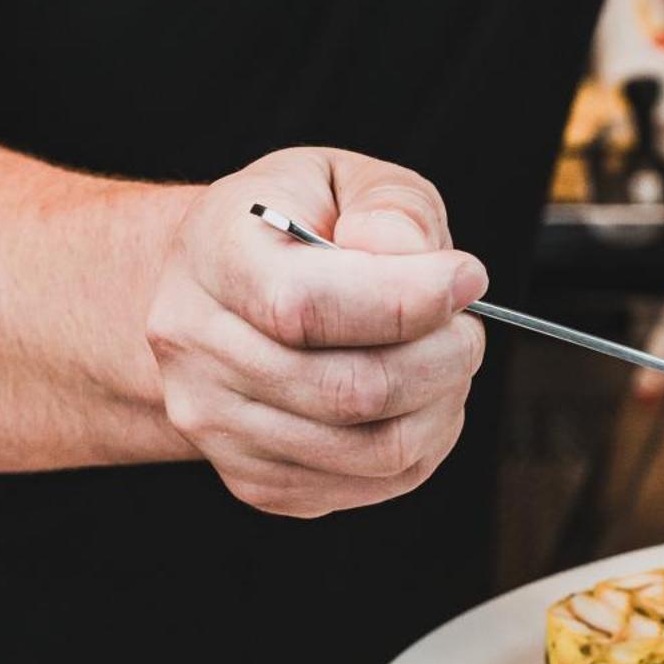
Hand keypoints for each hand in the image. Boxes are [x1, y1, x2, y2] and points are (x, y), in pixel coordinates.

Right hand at [146, 148, 486, 516]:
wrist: (214, 291)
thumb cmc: (291, 228)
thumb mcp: (342, 179)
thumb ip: (391, 208)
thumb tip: (419, 259)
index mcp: (212, 257)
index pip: (305, 306)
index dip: (407, 301)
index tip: (466, 278)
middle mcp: (197, 349)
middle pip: (351, 391)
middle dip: (443, 358)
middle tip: (465, 327)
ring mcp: (219, 426)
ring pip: (376, 450)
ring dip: (442, 405)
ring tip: (445, 360)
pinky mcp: (258, 481)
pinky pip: (375, 484)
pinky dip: (425, 443)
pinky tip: (418, 399)